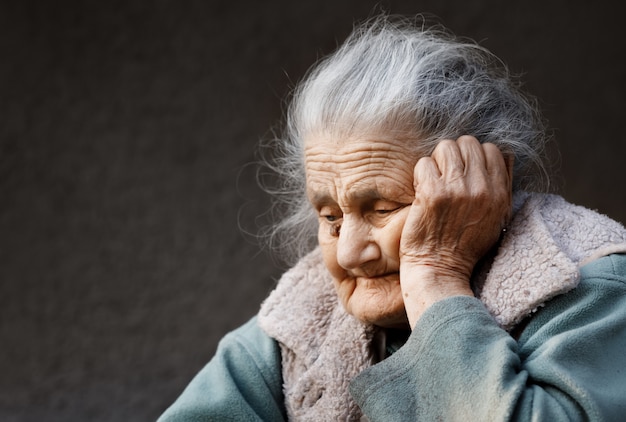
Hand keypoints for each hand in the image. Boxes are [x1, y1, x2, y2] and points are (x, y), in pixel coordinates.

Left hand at [400, 136, 512, 326]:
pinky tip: (421, 191)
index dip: (474, 156)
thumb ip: (502, 186)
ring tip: (433, 181)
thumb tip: (503, 155)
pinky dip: (420, 174)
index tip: (463, 172)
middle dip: (454, 155)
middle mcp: (480, 188)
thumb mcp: (497, 218)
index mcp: (499, 193)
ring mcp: (455, 189)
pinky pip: (424, 163)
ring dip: (436, 162)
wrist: (440, 270)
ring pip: (445, 147)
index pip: (491, 149)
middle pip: (467, 143)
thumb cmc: (465, 247)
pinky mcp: (431, 193)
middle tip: (445, 175)